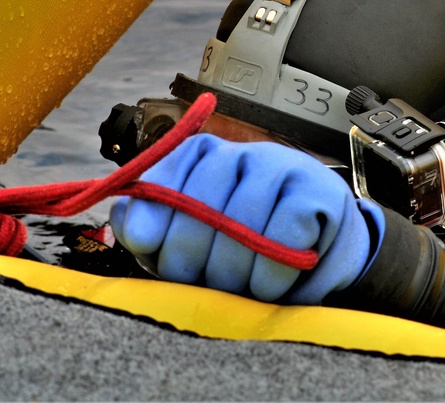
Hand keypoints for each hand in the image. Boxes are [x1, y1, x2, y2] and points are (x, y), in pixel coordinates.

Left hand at [110, 133, 382, 304]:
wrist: (321, 255)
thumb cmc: (247, 252)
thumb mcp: (193, 244)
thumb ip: (152, 233)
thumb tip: (123, 220)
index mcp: (199, 159)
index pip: (161, 181)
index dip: (152, 220)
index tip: (149, 248)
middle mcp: (236, 153)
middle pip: (198, 206)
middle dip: (194, 258)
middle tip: (203, 283)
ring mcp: (278, 165)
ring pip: (242, 222)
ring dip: (236, 273)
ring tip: (240, 290)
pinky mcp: (316, 187)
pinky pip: (285, 231)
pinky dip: (274, 270)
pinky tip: (271, 283)